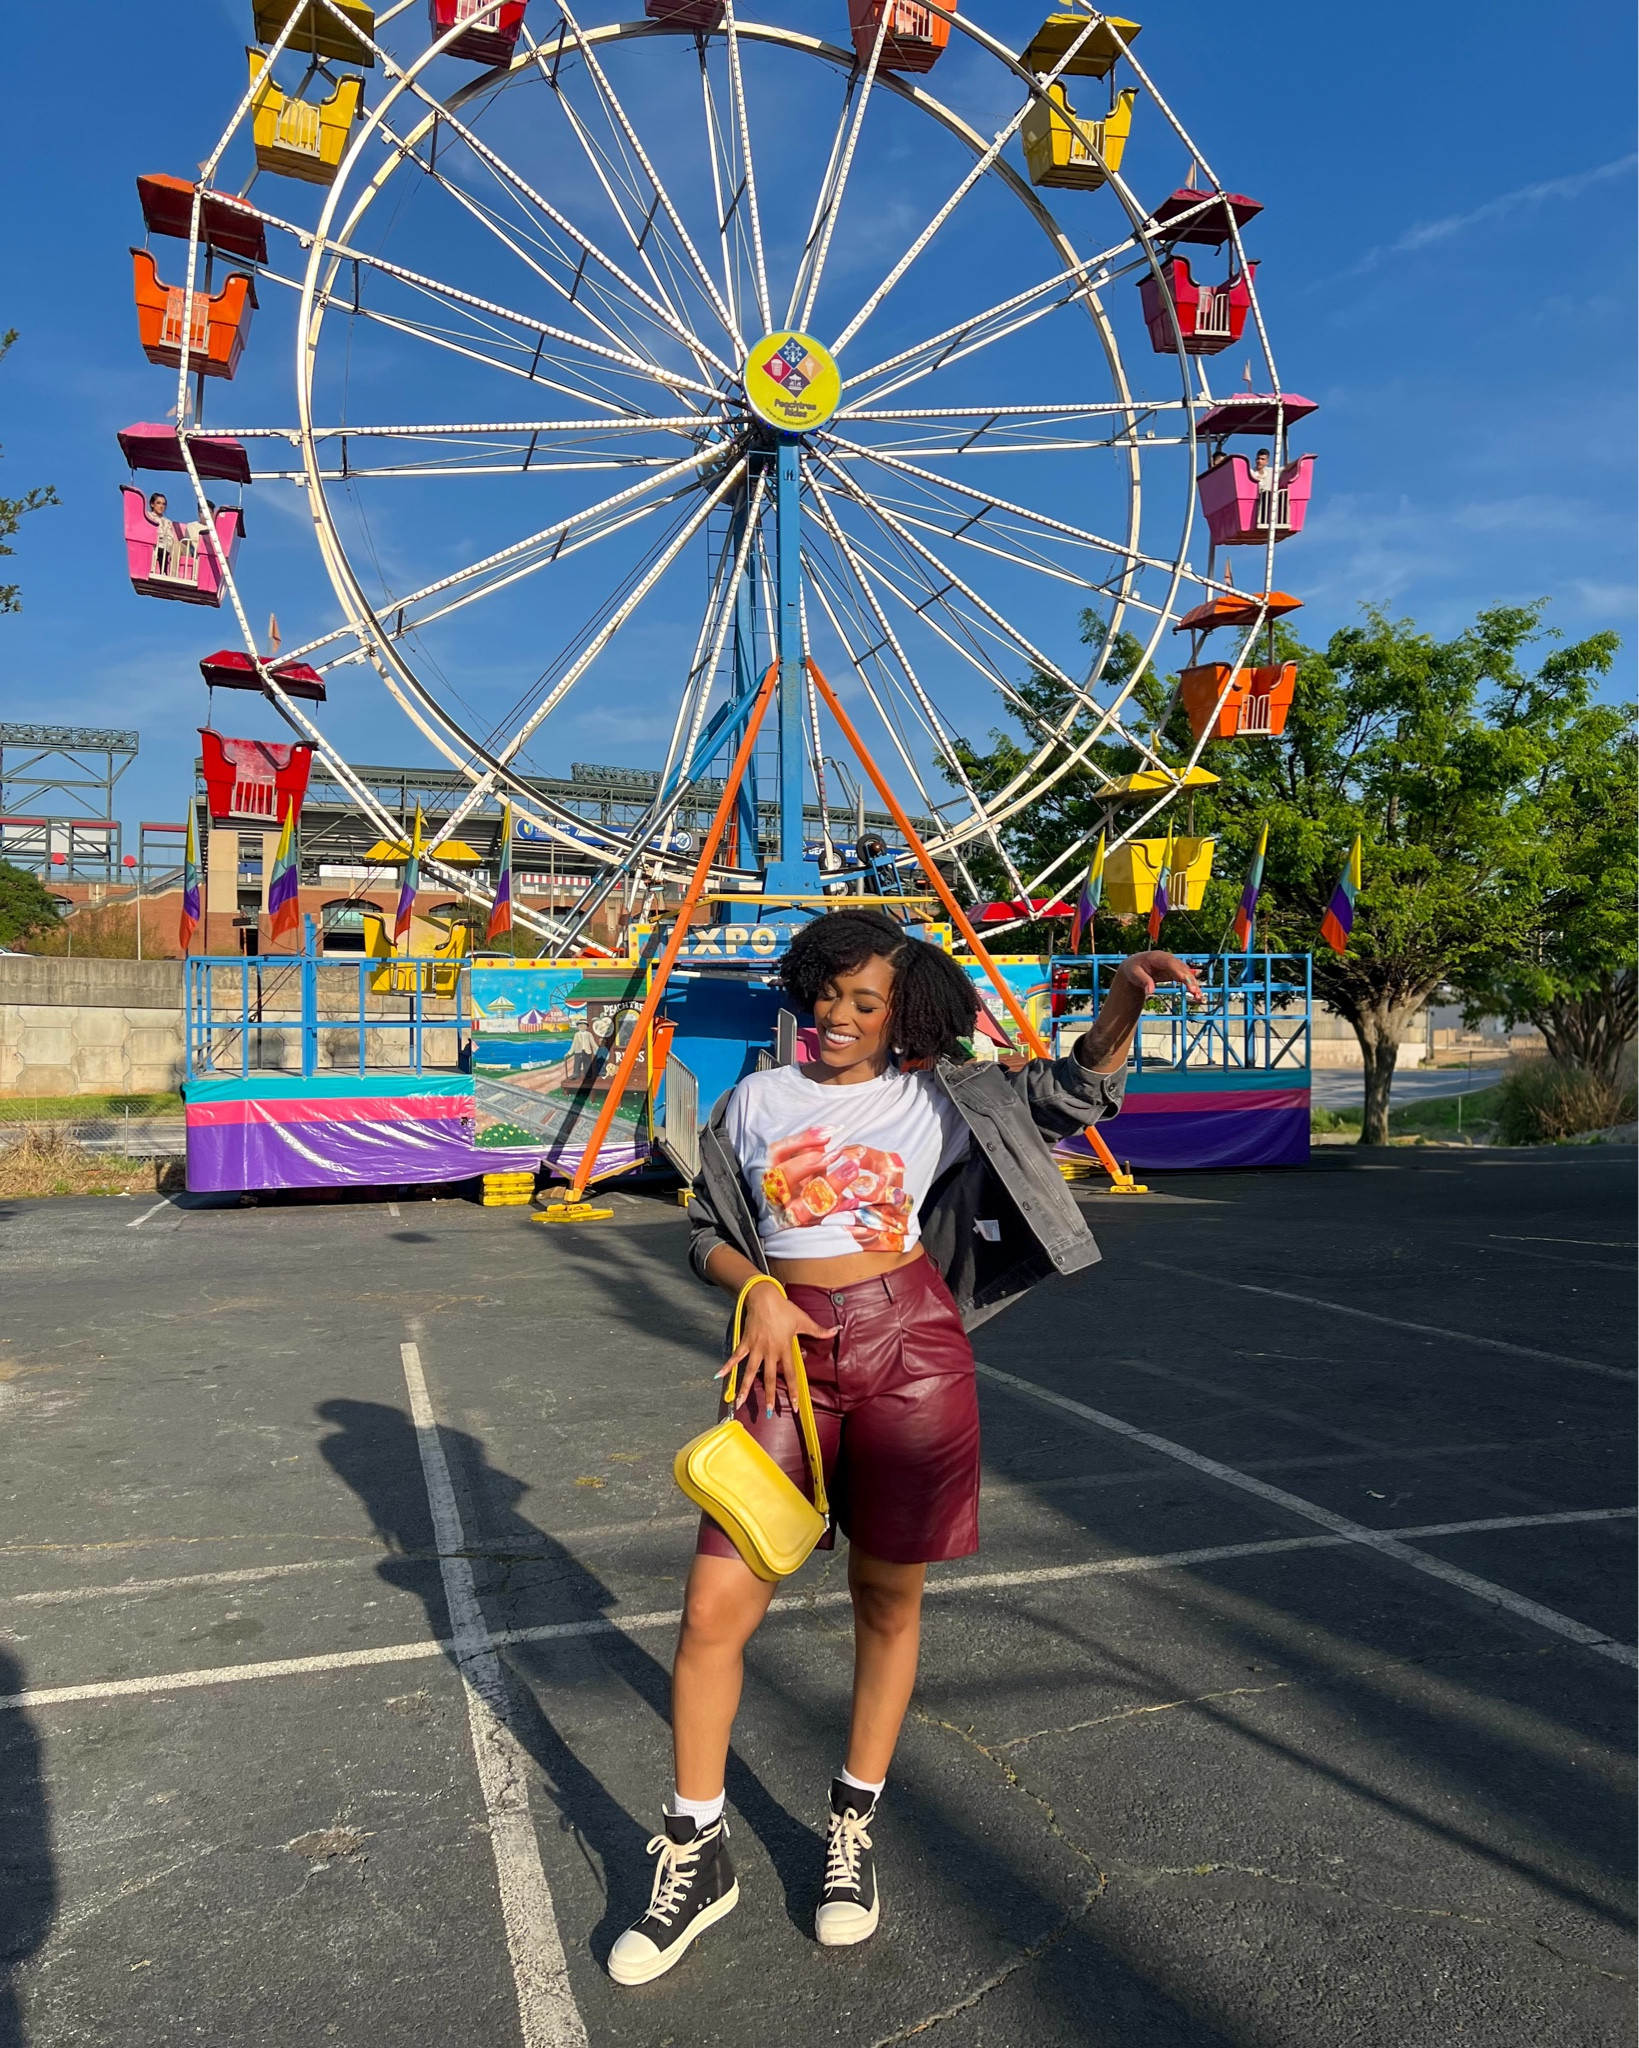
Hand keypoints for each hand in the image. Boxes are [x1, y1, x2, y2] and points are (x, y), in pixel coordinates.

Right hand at [717, 1286, 836, 1420]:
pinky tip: (719, 1376)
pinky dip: (727, 1366)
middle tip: (769, 1413)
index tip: (794, 1406)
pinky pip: (735, 1356)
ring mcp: (756, 1348)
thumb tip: (835, 1331)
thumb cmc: (784, 1309)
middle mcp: (769, 1351)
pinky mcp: (745, 1342)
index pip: (790, 1374)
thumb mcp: (803, 1320)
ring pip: (750, 1372)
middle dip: (770, 1396)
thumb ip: (818, 1330)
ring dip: (745, 1388)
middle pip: (770, 1378)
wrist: (764, 1297)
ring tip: (740, 1403)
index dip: (792, 1390)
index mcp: (784, 1348)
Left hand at [1115, 950, 1204, 1005]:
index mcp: (1157, 957)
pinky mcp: (1175, 972)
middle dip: (1189, 979)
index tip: (1186, 982)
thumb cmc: (1133, 969)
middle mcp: (1168, 959)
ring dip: (1193, 984)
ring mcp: (1172, 965)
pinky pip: (1185, 978)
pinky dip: (1191, 986)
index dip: (1179, 971)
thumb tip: (1150, 991)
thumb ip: (1143, 981)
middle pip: (1181, 968)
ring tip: (1198, 996)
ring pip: (1186, 973)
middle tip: (1195, 992)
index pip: (1171, 963)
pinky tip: (1197, 994)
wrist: (1135, 966)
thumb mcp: (1134, 974)